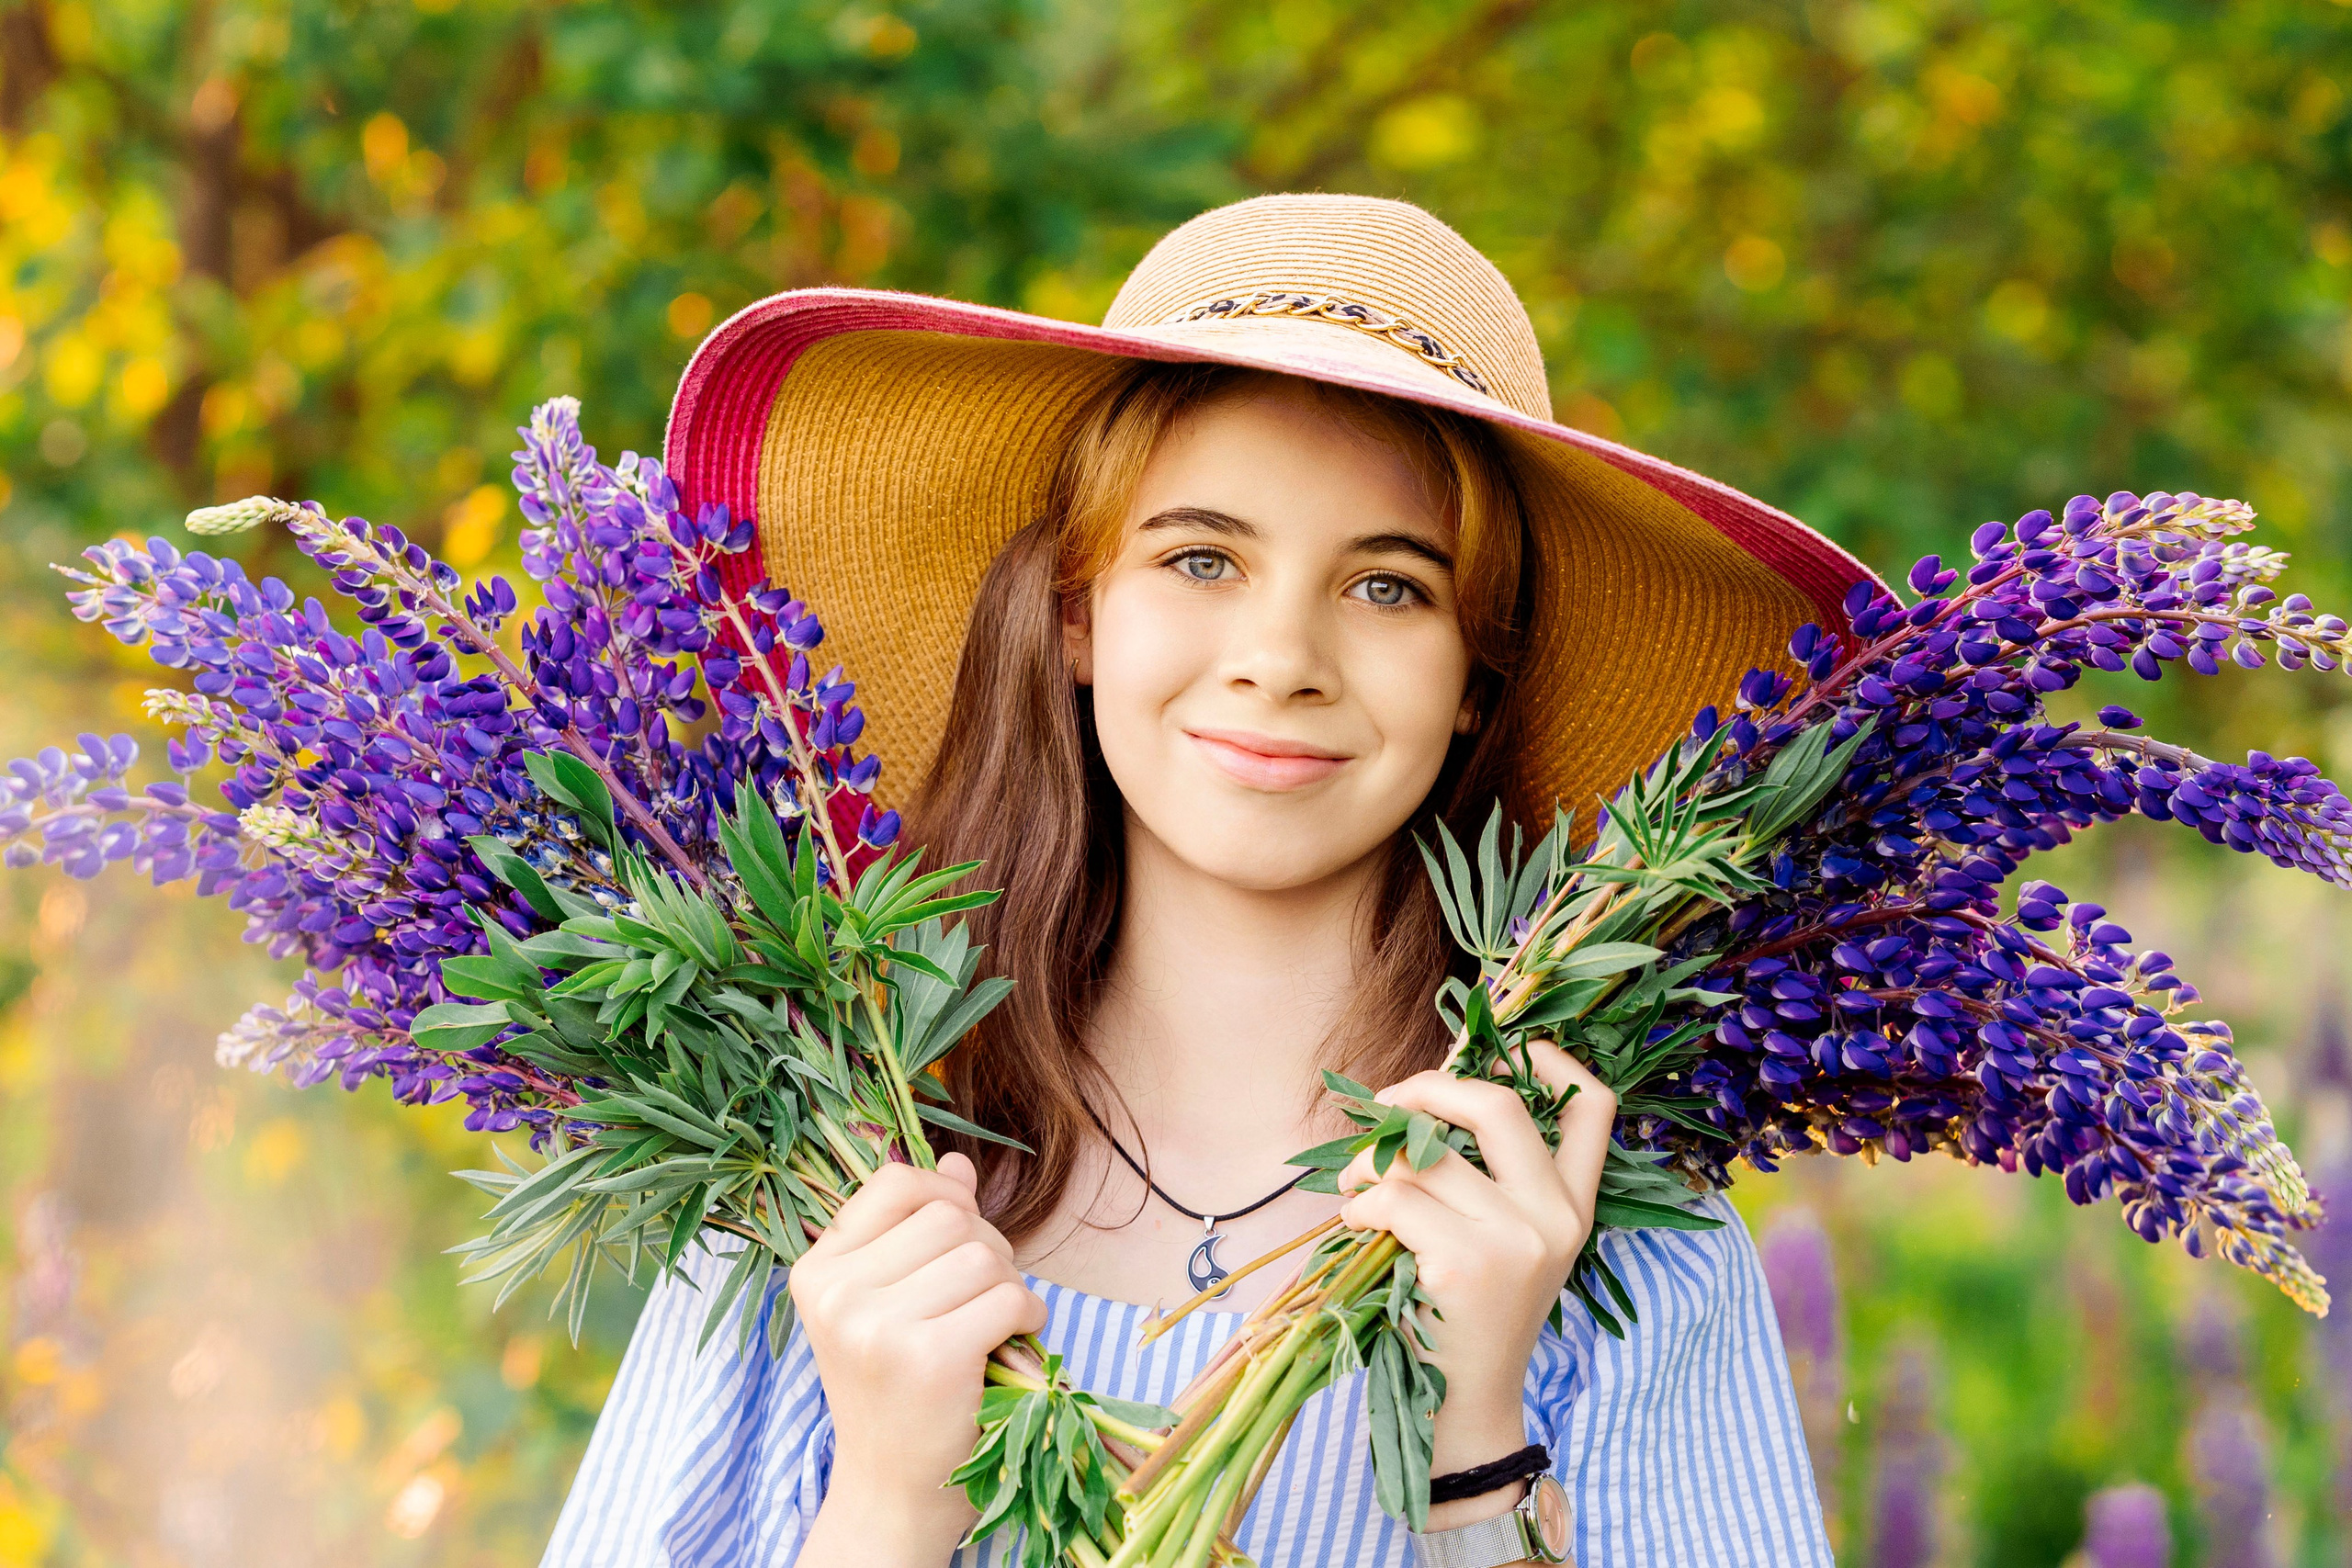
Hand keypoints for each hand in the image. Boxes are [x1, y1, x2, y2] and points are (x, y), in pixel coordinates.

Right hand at [791, 1153, 1047, 1566]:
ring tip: (995, 1321)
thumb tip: (957, 1163)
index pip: (893, 1183)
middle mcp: (838, 1293)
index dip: (943, 1193)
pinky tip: (1015, 1339)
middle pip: (948, 1215)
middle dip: (986, 1245)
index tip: (960, 1230)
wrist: (892, 1489)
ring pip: (982, 1254)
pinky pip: (1008, 1296)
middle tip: (983, 1294)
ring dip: (1009, 1284)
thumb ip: (916, 1231)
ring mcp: (878, 1326)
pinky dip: (1028, 1314)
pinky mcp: (929, 1358)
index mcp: (817, 1271)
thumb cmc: (895, 1390)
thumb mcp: (884, 1304)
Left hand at [1337, 1043, 1613, 1527]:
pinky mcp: (1466, 1265)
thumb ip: (1487, 1177)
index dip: (1555, 1062)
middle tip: (1387, 1105)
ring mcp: (1516, 1242)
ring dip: (1371, 1162)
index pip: (1596, 1109)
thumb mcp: (1503, 1243)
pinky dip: (1360, 1205)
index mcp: (1574, 1207)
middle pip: (1499, 1107)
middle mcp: (1556, 1218)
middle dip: (1428, 1089)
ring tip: (1357, 1191)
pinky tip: (1358, 1229)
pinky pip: (1394, 1197)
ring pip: (1425, 1155)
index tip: (1507, 1049)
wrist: (1462, 1410)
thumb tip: (1428, 1091)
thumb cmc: (1465, 1314)